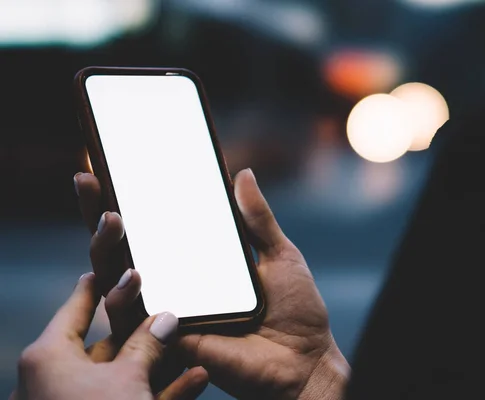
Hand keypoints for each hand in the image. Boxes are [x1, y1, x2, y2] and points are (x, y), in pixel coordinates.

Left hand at [11, 273, 207, 399]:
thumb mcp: (128, 380)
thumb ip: (147, 345)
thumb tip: (164, 318)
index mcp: (49, 358)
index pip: (76, 309)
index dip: (96, 287)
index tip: (108, 269)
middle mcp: (57, 380)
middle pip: (105, 343)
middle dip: (142, 330)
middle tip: (167, 308)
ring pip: (123, 376)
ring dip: (158, 363)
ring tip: (189, 343)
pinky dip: (159, 392)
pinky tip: (194, 379)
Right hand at [75, 168, 349, 399]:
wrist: (305, 360)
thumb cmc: (295, 309)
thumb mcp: (279, 255)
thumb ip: (256, 219)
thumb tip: (241, 173)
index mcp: (200, 263)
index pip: (157, 228)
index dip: (131, 200)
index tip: (110, 166)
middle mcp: (178, 284)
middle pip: (125, 249)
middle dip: (100, 215)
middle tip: (90, 182)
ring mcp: (169, 311)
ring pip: (117, 281)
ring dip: (104, 249)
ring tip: (110, 218)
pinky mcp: (169, 339)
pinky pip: (134, 320)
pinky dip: (123, 297)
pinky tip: (129, 271)